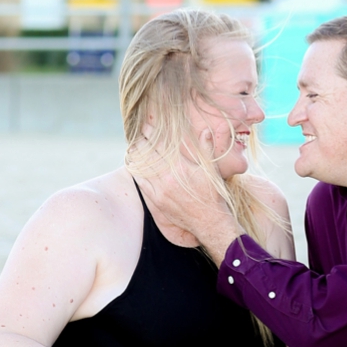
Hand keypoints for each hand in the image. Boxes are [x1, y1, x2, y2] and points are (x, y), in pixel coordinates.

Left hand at [139, 137, 239, 259]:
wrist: (209, 222)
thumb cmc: (213, 194)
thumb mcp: (212, 170)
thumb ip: (206, 149)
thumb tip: (205, 131)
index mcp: (180, 167)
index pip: (160, 145)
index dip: (151, 133)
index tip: (146, 125)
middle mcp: (167, 178)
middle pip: (147, 155)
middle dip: (141, 142)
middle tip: (138, 133)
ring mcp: (159, 191)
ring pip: (141, 168)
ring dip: (136, 156)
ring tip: (134, 146)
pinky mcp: (156, 201)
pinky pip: (141, 183)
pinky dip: (136, 172)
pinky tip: (134, 165)